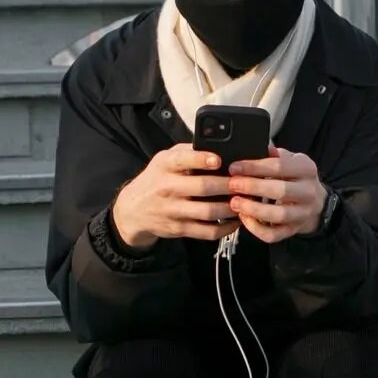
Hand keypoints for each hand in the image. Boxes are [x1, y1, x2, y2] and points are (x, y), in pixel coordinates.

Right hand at [111, 145, 236, 248]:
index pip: (182, 160)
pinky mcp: (178, 229)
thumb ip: (188, 152)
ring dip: (230, 207)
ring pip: (207, 212)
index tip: (219, 160)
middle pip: (202, 187)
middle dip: (227, 185)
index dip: (201, 159)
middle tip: (245, 182)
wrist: (133, 210)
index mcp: (165, 166)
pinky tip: (235, 220)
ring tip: (244, 201)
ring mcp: (172, 210)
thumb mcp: (164, 159)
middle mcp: (167, 188)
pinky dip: (225, 227)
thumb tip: (219, 146)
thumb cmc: (157, 179)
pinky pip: (206, 231)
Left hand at [227, 147, 326, 243]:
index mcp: (307, 170)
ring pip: (278, 215)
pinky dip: (257, 229)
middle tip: (232, 184)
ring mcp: (302, 214)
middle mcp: (308, 192)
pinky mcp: (293, 230)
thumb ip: (275, 155)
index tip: (235, 167)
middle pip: (280, 190)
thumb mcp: (291, 160)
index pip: (280, 166)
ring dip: (253, 209)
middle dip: (253, 187)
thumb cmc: (297, 178)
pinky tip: (244, 218)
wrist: (316, 203)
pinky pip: (274, 234)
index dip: (255, 167)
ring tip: (235, 203)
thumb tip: (257, 145)